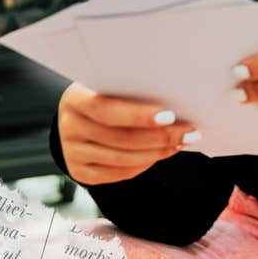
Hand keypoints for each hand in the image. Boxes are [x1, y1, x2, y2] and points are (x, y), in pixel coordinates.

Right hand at [57, 82, 200, 184]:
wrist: (81, 114)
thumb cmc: (106, 94)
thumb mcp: (112, 85)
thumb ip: (133, 91)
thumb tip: (176, 100)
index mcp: (74, 98)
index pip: (106, 109)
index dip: (139, 116)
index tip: (170, 116)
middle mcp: (68, 126)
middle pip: (119, 138)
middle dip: (160, 137)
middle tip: (189, 133)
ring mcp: (72, 152)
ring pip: (122, 158)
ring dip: (157, 152)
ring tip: (180, 143)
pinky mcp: (80, 171)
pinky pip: (118, 173)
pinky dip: (143, 165)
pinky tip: (160, 154)